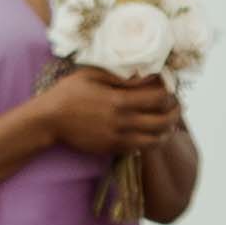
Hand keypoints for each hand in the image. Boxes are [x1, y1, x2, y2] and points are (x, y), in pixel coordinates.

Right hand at [37, 68, 185, 158]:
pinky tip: (153, 133)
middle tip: (177, 106)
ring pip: (155, 139)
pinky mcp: (111, 148)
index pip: (159, 98)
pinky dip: (151, 141)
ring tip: (170, 122)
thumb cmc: (68, 93)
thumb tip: (148, 75)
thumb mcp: (92, 75)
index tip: (170, 88)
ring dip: (167, 130)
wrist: (48, 120)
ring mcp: (116, 137)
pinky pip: (139, 148)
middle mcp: (121, 121)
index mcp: (118, 100)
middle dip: (175, 112)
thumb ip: (122, 76)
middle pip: (163, 120)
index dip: (170, 93)